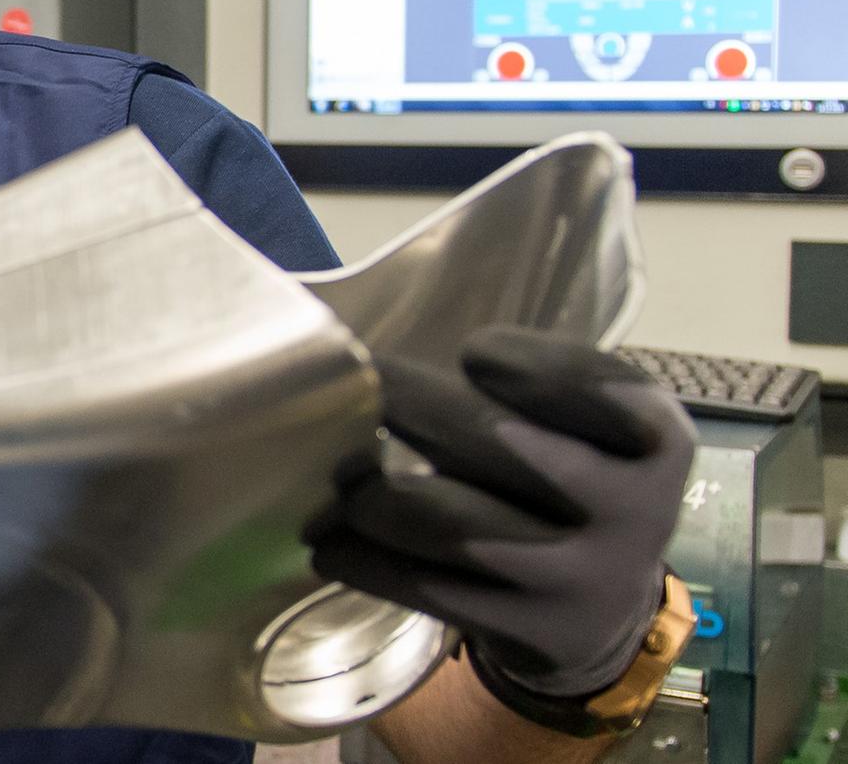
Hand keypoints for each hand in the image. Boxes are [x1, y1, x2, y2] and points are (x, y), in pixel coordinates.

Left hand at [306, 326, 694, 696]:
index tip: (474, 354)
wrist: (603, 613)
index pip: (593, 387)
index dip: (527, 367)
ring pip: (451, 523)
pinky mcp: (535, 631)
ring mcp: (586, 578)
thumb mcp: (587, 430)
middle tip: (355, 390)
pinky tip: (331, 545)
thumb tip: (384, 368)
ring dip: (373, 497)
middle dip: (411, 407)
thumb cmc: (570, 488)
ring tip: (340, 484)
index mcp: (655, 440)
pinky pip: (428, 588)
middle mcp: (635, 510)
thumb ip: (525, 391)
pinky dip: (366, 560)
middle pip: (502, 444)